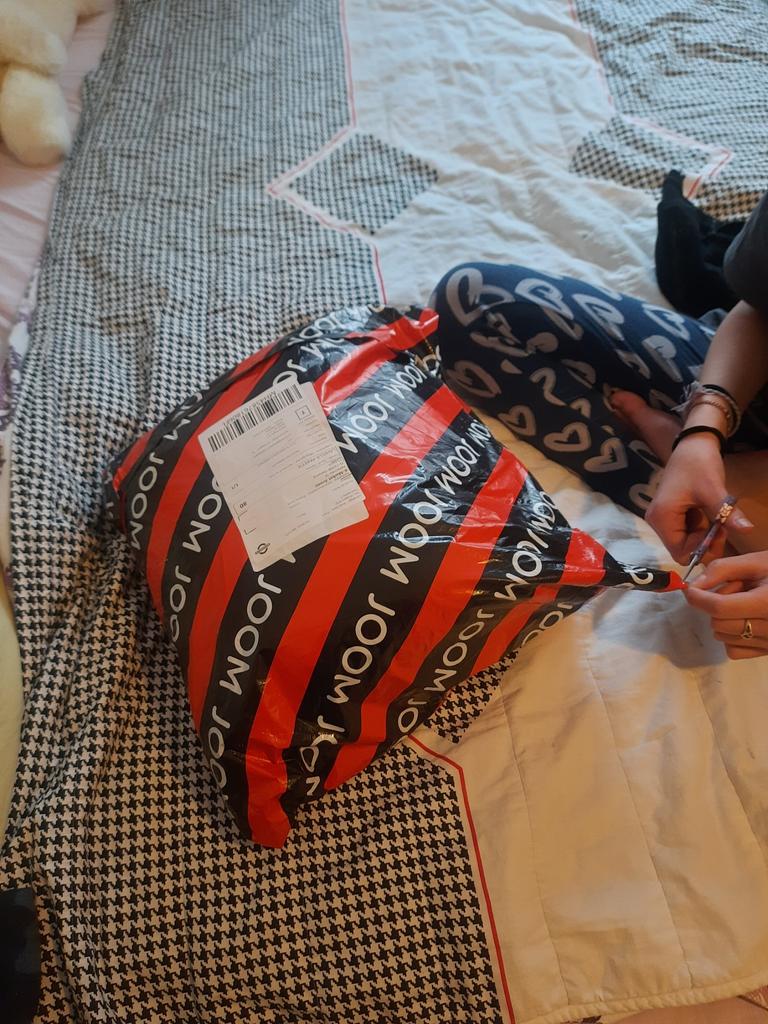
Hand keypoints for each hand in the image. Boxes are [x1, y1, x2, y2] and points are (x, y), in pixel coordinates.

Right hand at [645, 434, 752, 562]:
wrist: (693, 445)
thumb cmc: (699, 464)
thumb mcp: (714, 490)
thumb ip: (727, 513)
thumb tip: (748, 530)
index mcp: (662, 517)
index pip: (680, 552)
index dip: (702, 549)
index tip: (721, 531)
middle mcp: (656, 521)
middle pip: (681, 549)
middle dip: (703, 543)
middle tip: (722, 527)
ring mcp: (661, 518)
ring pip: (684, 542)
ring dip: (703, 536)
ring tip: (717, 519)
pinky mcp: (668, 514)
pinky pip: (684, 532)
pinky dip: (698, 529)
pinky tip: (707, 514)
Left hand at [686, 551, 767, 658]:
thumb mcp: (756, 561)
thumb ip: (722, 569)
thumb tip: (694, 586)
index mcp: (767, 603)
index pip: (720, 607)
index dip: (698, 598)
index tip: (689, 589)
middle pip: (718, 624)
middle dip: (715, 605)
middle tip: (734, 589)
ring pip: (723, 637)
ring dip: (724, 620)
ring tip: (745, 603)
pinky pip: (734, 650)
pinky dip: (732, 636)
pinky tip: (747, 619)